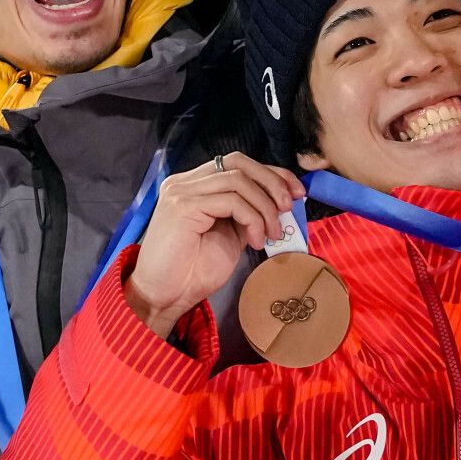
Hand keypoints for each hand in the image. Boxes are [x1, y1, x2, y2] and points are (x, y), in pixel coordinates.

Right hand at [124, 153, 305, 338]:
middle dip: (272, 180)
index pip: (237, 164)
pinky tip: (254, 241)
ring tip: (270, 234)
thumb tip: (280, 202)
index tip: (296, 193)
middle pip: (238, 162)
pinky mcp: (182, 206)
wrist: (164, 297)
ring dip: (264, 207)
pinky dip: (252, 218)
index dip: (271, 173)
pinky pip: (231, 200)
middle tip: (289, 206)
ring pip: (238, 181)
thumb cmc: (192, 272)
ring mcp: (181, 191)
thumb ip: (248, 214)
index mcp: (195, 186)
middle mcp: (185, 182)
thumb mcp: (230, 236)